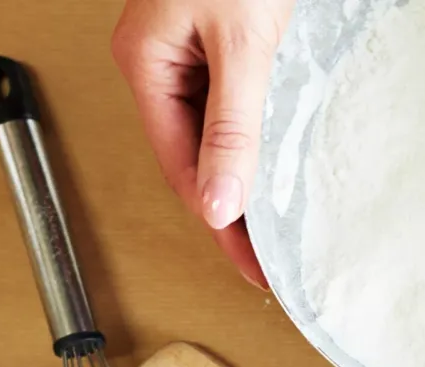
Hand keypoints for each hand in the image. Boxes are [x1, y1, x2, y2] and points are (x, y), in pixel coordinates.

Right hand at [112, 0, 294, 289]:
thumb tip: (220, 203)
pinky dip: (255, 141)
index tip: (253, 265)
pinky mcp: (222, 43)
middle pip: (196, 159)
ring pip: (215, 136)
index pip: (183, 169)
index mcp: (148, 64)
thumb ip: (232, 126)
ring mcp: (189, 52)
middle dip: (233, 210)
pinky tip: (276, 167)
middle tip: (269, 260)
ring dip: (245, 179)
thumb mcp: (243, 46)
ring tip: (276, 228)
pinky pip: (234, 107)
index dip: (220, 223)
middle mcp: (161, 62)